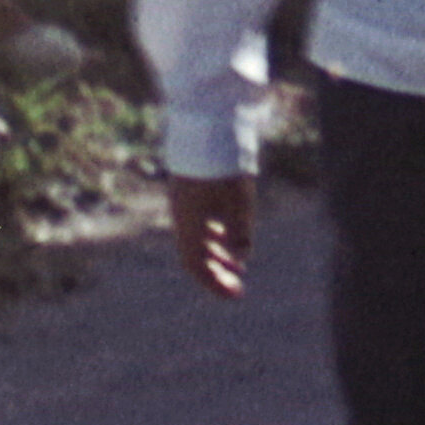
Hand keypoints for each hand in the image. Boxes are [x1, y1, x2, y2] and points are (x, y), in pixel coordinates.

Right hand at [167, 175, 254, 299]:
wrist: (206, 129)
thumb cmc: (223, 167)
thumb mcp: (239, 201)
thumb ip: (240, 231)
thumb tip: (242, 257)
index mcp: (189, 224)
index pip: (195, 265)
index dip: (214, 283)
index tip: (234, 294)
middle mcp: (182, 217)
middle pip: (195, 255)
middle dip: (217, 272)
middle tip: (238, 285)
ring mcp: (184, 203)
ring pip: (198, 239)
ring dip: (217, 255)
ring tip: (239, 265)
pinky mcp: (191, 191)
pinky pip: (199, 224)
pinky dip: (215, 236)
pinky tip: (231, 237)